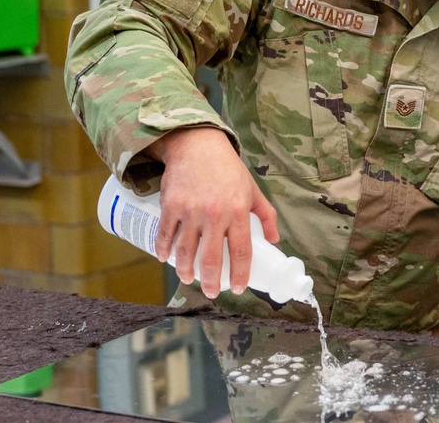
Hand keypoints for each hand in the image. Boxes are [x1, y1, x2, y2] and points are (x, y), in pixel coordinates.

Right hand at [146, 127, 277, 298]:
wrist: (197, 145)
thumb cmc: (228, 168)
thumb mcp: (253, 189)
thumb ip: (266, 215)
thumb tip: (274, 240)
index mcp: (238, 211)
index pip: (241, 252)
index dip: (240, 275)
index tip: (238, 288)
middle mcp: (214, 213)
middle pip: (211, 259)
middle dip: (211, 282)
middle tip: (211, 292)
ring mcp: (190, 210)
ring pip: (185, 251)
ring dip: (185, 271)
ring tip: (188, 279)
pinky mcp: (170, 205)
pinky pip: (165, 235)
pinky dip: (164, 250)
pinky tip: (167, 259)